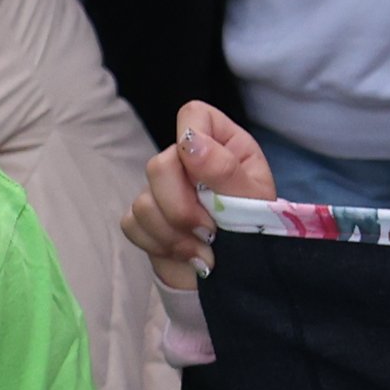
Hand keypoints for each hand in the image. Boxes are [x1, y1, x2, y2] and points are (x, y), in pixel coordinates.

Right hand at [123, 100, 275, 282]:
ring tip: (202, 251)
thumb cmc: (257, 229)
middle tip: (209, 233)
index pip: (192, 116)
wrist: (243, 273)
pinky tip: (184, 254)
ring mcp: (163, 189)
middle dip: (182, 208)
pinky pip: (132, 224)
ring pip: (143, 201)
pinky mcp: (146, 219)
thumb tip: (189, 142)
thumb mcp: (254, 199)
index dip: (192, 144)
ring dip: (174, 235)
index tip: (207, 182)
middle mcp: (187, 160)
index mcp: (221, 143)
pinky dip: (159, 245)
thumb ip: (224, 169)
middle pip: (158, 165)